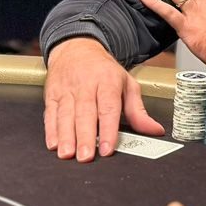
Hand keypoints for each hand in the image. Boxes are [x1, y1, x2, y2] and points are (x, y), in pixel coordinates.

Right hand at [44, 38, 163, 161]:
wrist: (76, 48)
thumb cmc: (103, 70)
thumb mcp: (127, 84)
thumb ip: (138, 111)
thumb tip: (155, 130)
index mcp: (107, 81)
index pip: (108, 107)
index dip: (108, 129)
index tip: (107, 148)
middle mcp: (86, 85)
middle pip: (85, 113)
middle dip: (85, 136)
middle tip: (86, 156)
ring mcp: (67, 90)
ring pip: (65, 114)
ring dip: (66, 136)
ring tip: (67, 154)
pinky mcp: (52, 94)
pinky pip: (50, 113)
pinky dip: (51, 130)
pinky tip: (53, 144)